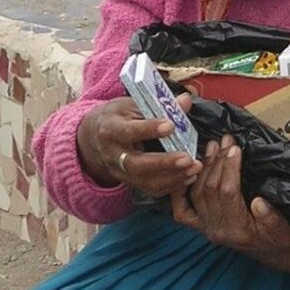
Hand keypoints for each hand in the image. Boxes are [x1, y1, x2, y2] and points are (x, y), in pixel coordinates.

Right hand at [76, 95, 201, 196]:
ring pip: (144, 181)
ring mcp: (119, 172)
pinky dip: (171, 186)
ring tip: (195, 168)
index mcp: (110, 129)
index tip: (171, 126)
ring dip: (172, 177)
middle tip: (188, 158)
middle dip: (164, 163)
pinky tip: (189, 177)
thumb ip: (159, 105)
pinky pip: (150, 189)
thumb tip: (186, 100)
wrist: (94, 138)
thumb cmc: (118, 117)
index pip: (129, 131)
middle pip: (136, 164)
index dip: (149, 129)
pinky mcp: (129, 183)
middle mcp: (113, 154)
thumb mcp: (132, 105)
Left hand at [170, 135, 289, 273]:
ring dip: (203, 167)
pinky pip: (182, 210)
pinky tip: (184, 173)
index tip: (235, 147)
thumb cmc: (281, 238)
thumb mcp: (285, 231)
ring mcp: (206, 228)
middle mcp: (217, 230)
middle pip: (209, 190)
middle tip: (224, 140)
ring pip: (196, 193)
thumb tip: (259, 203)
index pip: (227, 193)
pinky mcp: (201, 226)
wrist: (274, 253)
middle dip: (216, 162)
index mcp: (238, 230)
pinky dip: (179, 192)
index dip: (229, 168)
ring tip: (212, 146)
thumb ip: (273, 219)